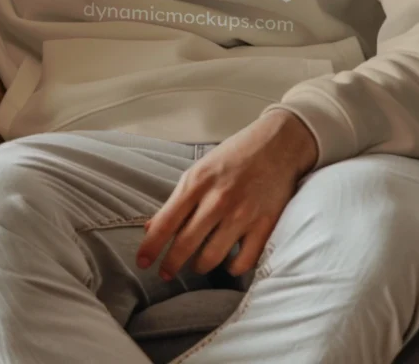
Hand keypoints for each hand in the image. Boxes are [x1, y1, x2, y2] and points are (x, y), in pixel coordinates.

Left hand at [136, 110, 317, 280]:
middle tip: (165, 273)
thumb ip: (178, 200)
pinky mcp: (265, 225)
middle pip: (186, 243)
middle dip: (171, 264)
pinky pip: (243, 261)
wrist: (277, 144)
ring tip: (197, 264)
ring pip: (212, 257)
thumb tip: (151, 228)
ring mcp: (243, 214)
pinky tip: (227, 261)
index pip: (166, 221)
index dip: (151, 246)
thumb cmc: (233, 156)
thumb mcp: (200, 170)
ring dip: (200, 266)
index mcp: (197, 181)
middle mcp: (218, 199)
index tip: (141, 262)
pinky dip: (232, 267)